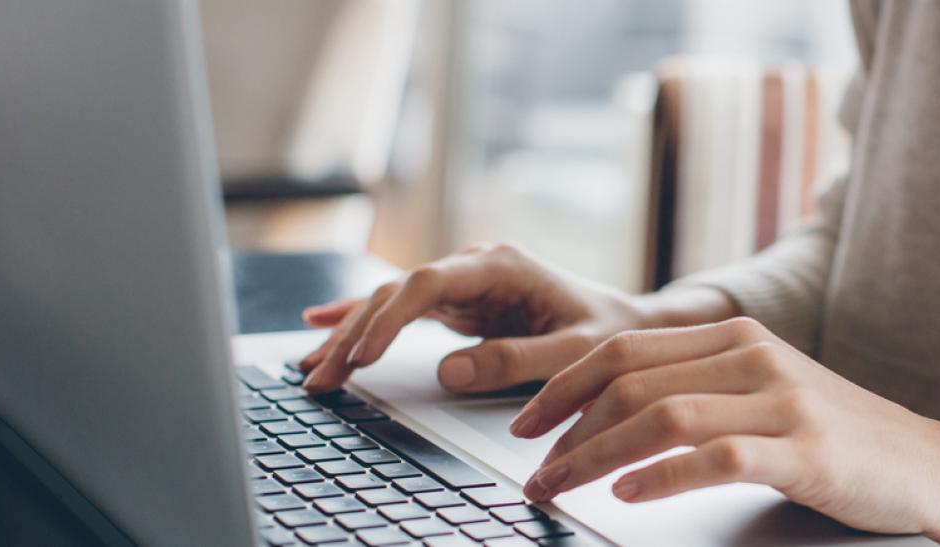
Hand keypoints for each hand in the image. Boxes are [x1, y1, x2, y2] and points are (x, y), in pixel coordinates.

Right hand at [296, 243, 730, 393]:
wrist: (628, 324)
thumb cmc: (608, 333)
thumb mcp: (574, 352)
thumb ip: (517, 360)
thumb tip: (448, 371)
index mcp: (502, 265)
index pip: (428, 283)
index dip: (389, 317)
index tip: (362, 354)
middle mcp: (475, 265)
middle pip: (397, 292)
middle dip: (354, 335)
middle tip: (320, 377)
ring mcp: (463, 282)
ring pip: (390, 302)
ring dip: (349, 335)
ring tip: (310, 370)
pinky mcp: (458, 303)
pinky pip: (400, 310)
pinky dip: (361, 320)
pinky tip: (319, 325)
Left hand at [510, 317, 939, 541]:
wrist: (930, 466)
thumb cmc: (841, 439)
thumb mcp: (767, 394)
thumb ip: (702, 389)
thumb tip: (612, 415)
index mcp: (737, 337)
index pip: (625, 348)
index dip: (562, 386)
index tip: (524, 425)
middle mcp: (754, 357)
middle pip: (630, 378)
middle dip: (564, 427)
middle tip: (531, 469)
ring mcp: (782, 401)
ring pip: (661, 416)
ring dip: (594, 456)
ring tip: (559, 486)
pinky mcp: (805, 451)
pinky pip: (715, 457)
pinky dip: (661, 476)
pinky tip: (627, 495)